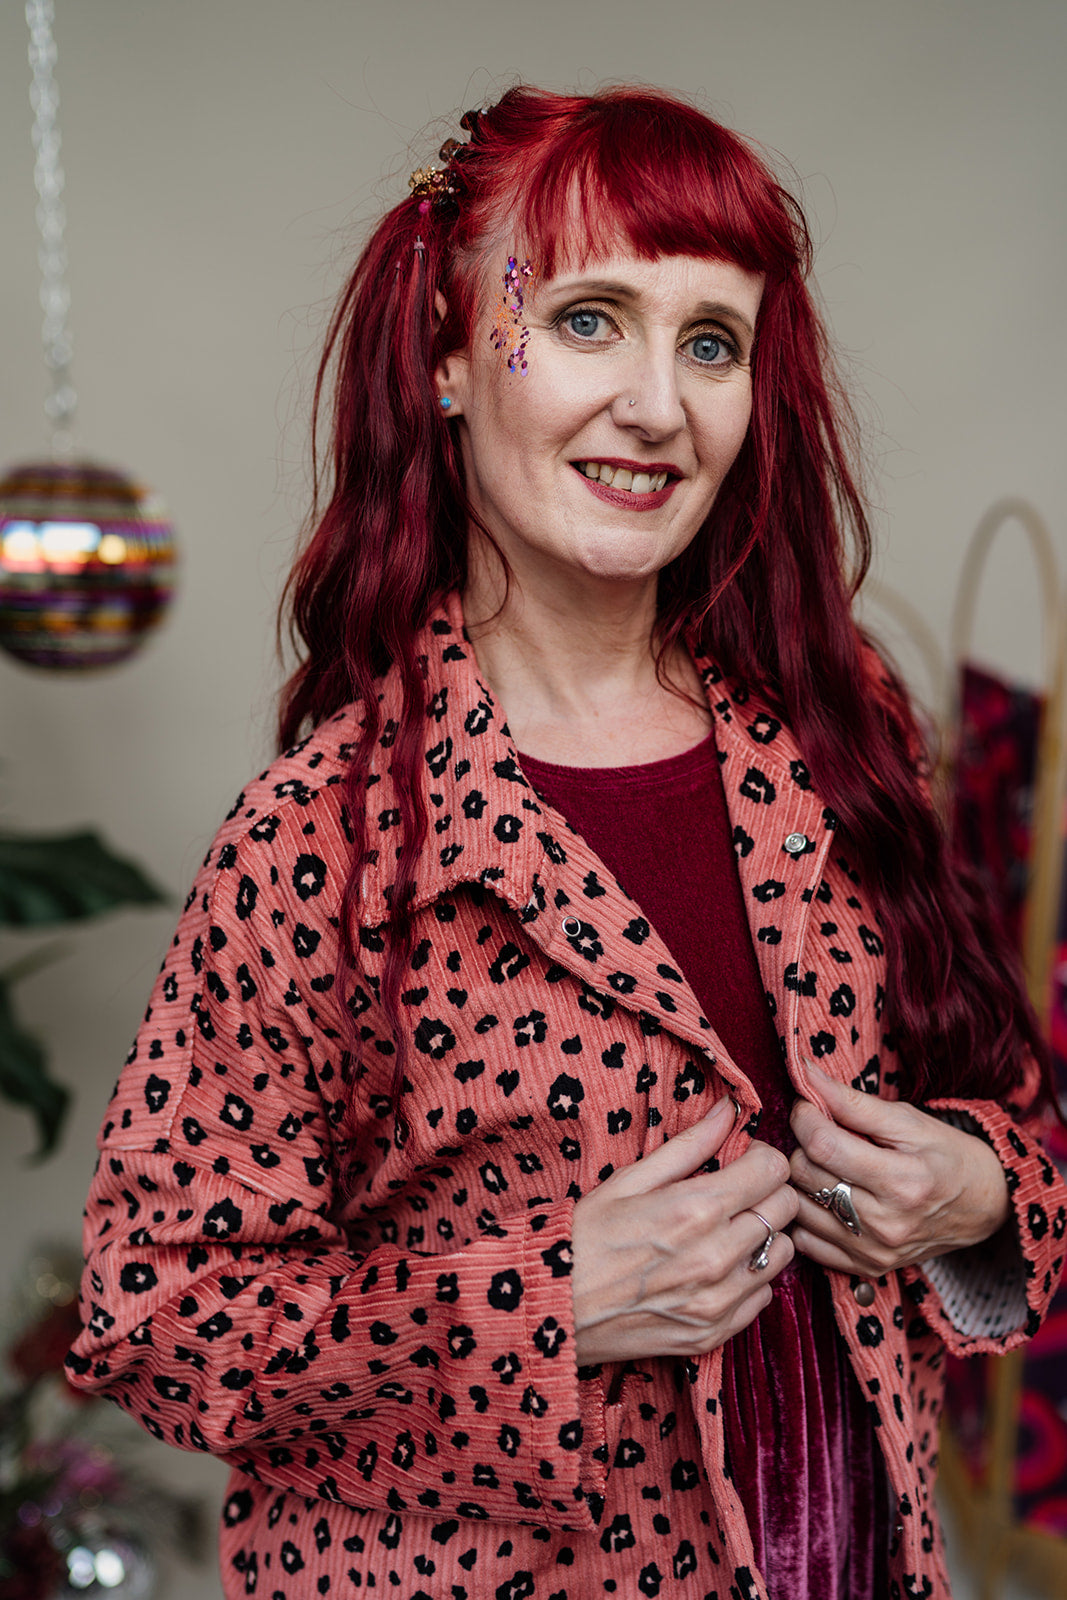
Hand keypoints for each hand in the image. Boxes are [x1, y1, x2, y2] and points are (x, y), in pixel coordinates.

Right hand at [571, 1094, 798, 1364]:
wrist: (554, 1307)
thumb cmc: (585, 1235)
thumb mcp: (630, 1179)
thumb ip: (689, 1145)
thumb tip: (731, 1109)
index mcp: (694, 1208)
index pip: (774, 1170)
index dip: (760, 1157)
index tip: (741, 1160)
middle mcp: (715, 1257)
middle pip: (785, 1209)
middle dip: (766, 1192)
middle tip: (736, 1193)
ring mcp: (717, 1301)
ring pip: (783, 1254)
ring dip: (764, 1237)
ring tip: (728, 1232)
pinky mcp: (714, 1334)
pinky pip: (764, 1297)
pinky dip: (750, 1279)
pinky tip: (716, 1269)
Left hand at [789, 1064, 1010, 1277]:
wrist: (983, 1207)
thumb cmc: (945, 1155)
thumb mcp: (908, 1120)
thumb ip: (852, 1101)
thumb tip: (804, 1072)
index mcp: (902, 1181)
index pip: (823, 1146)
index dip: (804, 1118)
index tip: (807, 1105)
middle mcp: (886, 1223)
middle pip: (806, 1176)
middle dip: (802, 1145)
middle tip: (819, 1134)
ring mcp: (874, 1250)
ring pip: (799, 1209)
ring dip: (800, 1181)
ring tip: (822, 1164)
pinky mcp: (866, 1268)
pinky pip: (807, 1243)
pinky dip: (805, 1216)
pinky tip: (823, 1197)